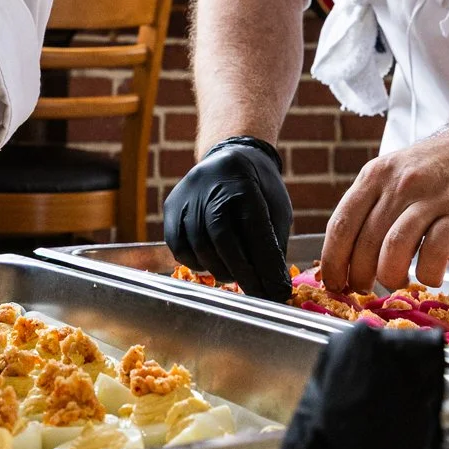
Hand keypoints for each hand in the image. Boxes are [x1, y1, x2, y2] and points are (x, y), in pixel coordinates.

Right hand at [162, 136, 292, 301]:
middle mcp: (211, 186)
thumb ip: (273, 245)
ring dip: (219, 269)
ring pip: (198, 245)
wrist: (231, 156)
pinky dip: (195, 262)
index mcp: (244, 183)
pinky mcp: (172, 205)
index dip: (265, 265)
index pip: (254, 230)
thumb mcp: (276, 209)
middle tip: (257, 292)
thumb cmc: (260, 188)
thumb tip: (275, 287)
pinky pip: (178, 244)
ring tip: (235, 277)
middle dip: (242, 273)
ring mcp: (187, 195)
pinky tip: (211, 264)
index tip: (275, 291)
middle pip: (222, 238)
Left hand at [318, 127, 448, 292]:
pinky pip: (435, 255)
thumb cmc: (438, 170)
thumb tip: (346, 255)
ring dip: (390, 277)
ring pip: (394, 250)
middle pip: (365, 242)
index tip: (332, 283)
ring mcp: (430, 199)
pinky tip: (430, 274)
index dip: (332, 261)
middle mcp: (398, 184)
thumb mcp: (395, 174)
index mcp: (374, 176)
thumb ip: (372, 206)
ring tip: (397, 281)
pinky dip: (428, 274)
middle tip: (366, 288)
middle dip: (360, 276)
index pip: (341, 224)